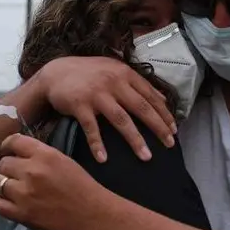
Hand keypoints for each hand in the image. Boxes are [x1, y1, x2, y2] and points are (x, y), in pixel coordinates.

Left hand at [0, 134, 112, 229]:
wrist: (95, 216)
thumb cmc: (84, 188)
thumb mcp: (64, 161)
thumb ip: (41, 156)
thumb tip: (20, 155)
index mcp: (45, 155)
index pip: (13, 141)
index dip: (7, 146)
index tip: (7, 152)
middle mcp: (31, 171)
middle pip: (3, 163)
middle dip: (8, 169)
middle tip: (17, 177)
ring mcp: (24, 193)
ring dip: (3, 186)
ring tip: (13, 191)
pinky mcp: (21, 214)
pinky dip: (4, 204)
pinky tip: (14, 204)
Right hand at [37, 57, 175, 162]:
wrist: (55, 73)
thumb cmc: (89, 74)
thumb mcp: (115, 71)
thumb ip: (138, 83)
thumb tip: (163, 98)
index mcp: (125, 74)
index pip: (150, 96)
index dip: (164, 114)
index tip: (174, 130)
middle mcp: (114, 82)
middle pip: (141, 108)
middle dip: (158, 128)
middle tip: (170, 144)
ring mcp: (96, 94)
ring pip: (121, 120)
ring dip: (135, 140)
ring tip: (146, 156)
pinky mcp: (79, 105)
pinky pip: (91, 128)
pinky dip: (97, 144)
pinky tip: (103, 159)